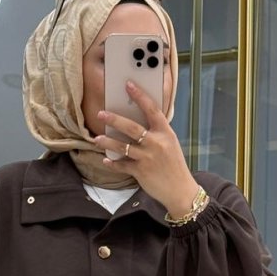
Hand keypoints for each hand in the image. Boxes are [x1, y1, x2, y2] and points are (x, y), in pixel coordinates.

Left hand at [91, 80, 199, 217]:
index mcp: (166, 133)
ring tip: (96, 139)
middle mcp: (156, 143)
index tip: (129, 85)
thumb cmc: (174, 166)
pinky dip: (113, 164)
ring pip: (122, 147)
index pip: (152, 109)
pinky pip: (122, 165)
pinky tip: (106, 161)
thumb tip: (137, 123)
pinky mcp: (140, 172)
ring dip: (107, 142)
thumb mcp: (170, 144)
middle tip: (101, 114)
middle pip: (131, 127)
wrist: (180, 190)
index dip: (140, 96)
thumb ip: (156, 133)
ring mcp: (147, 158)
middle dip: (114, 119)